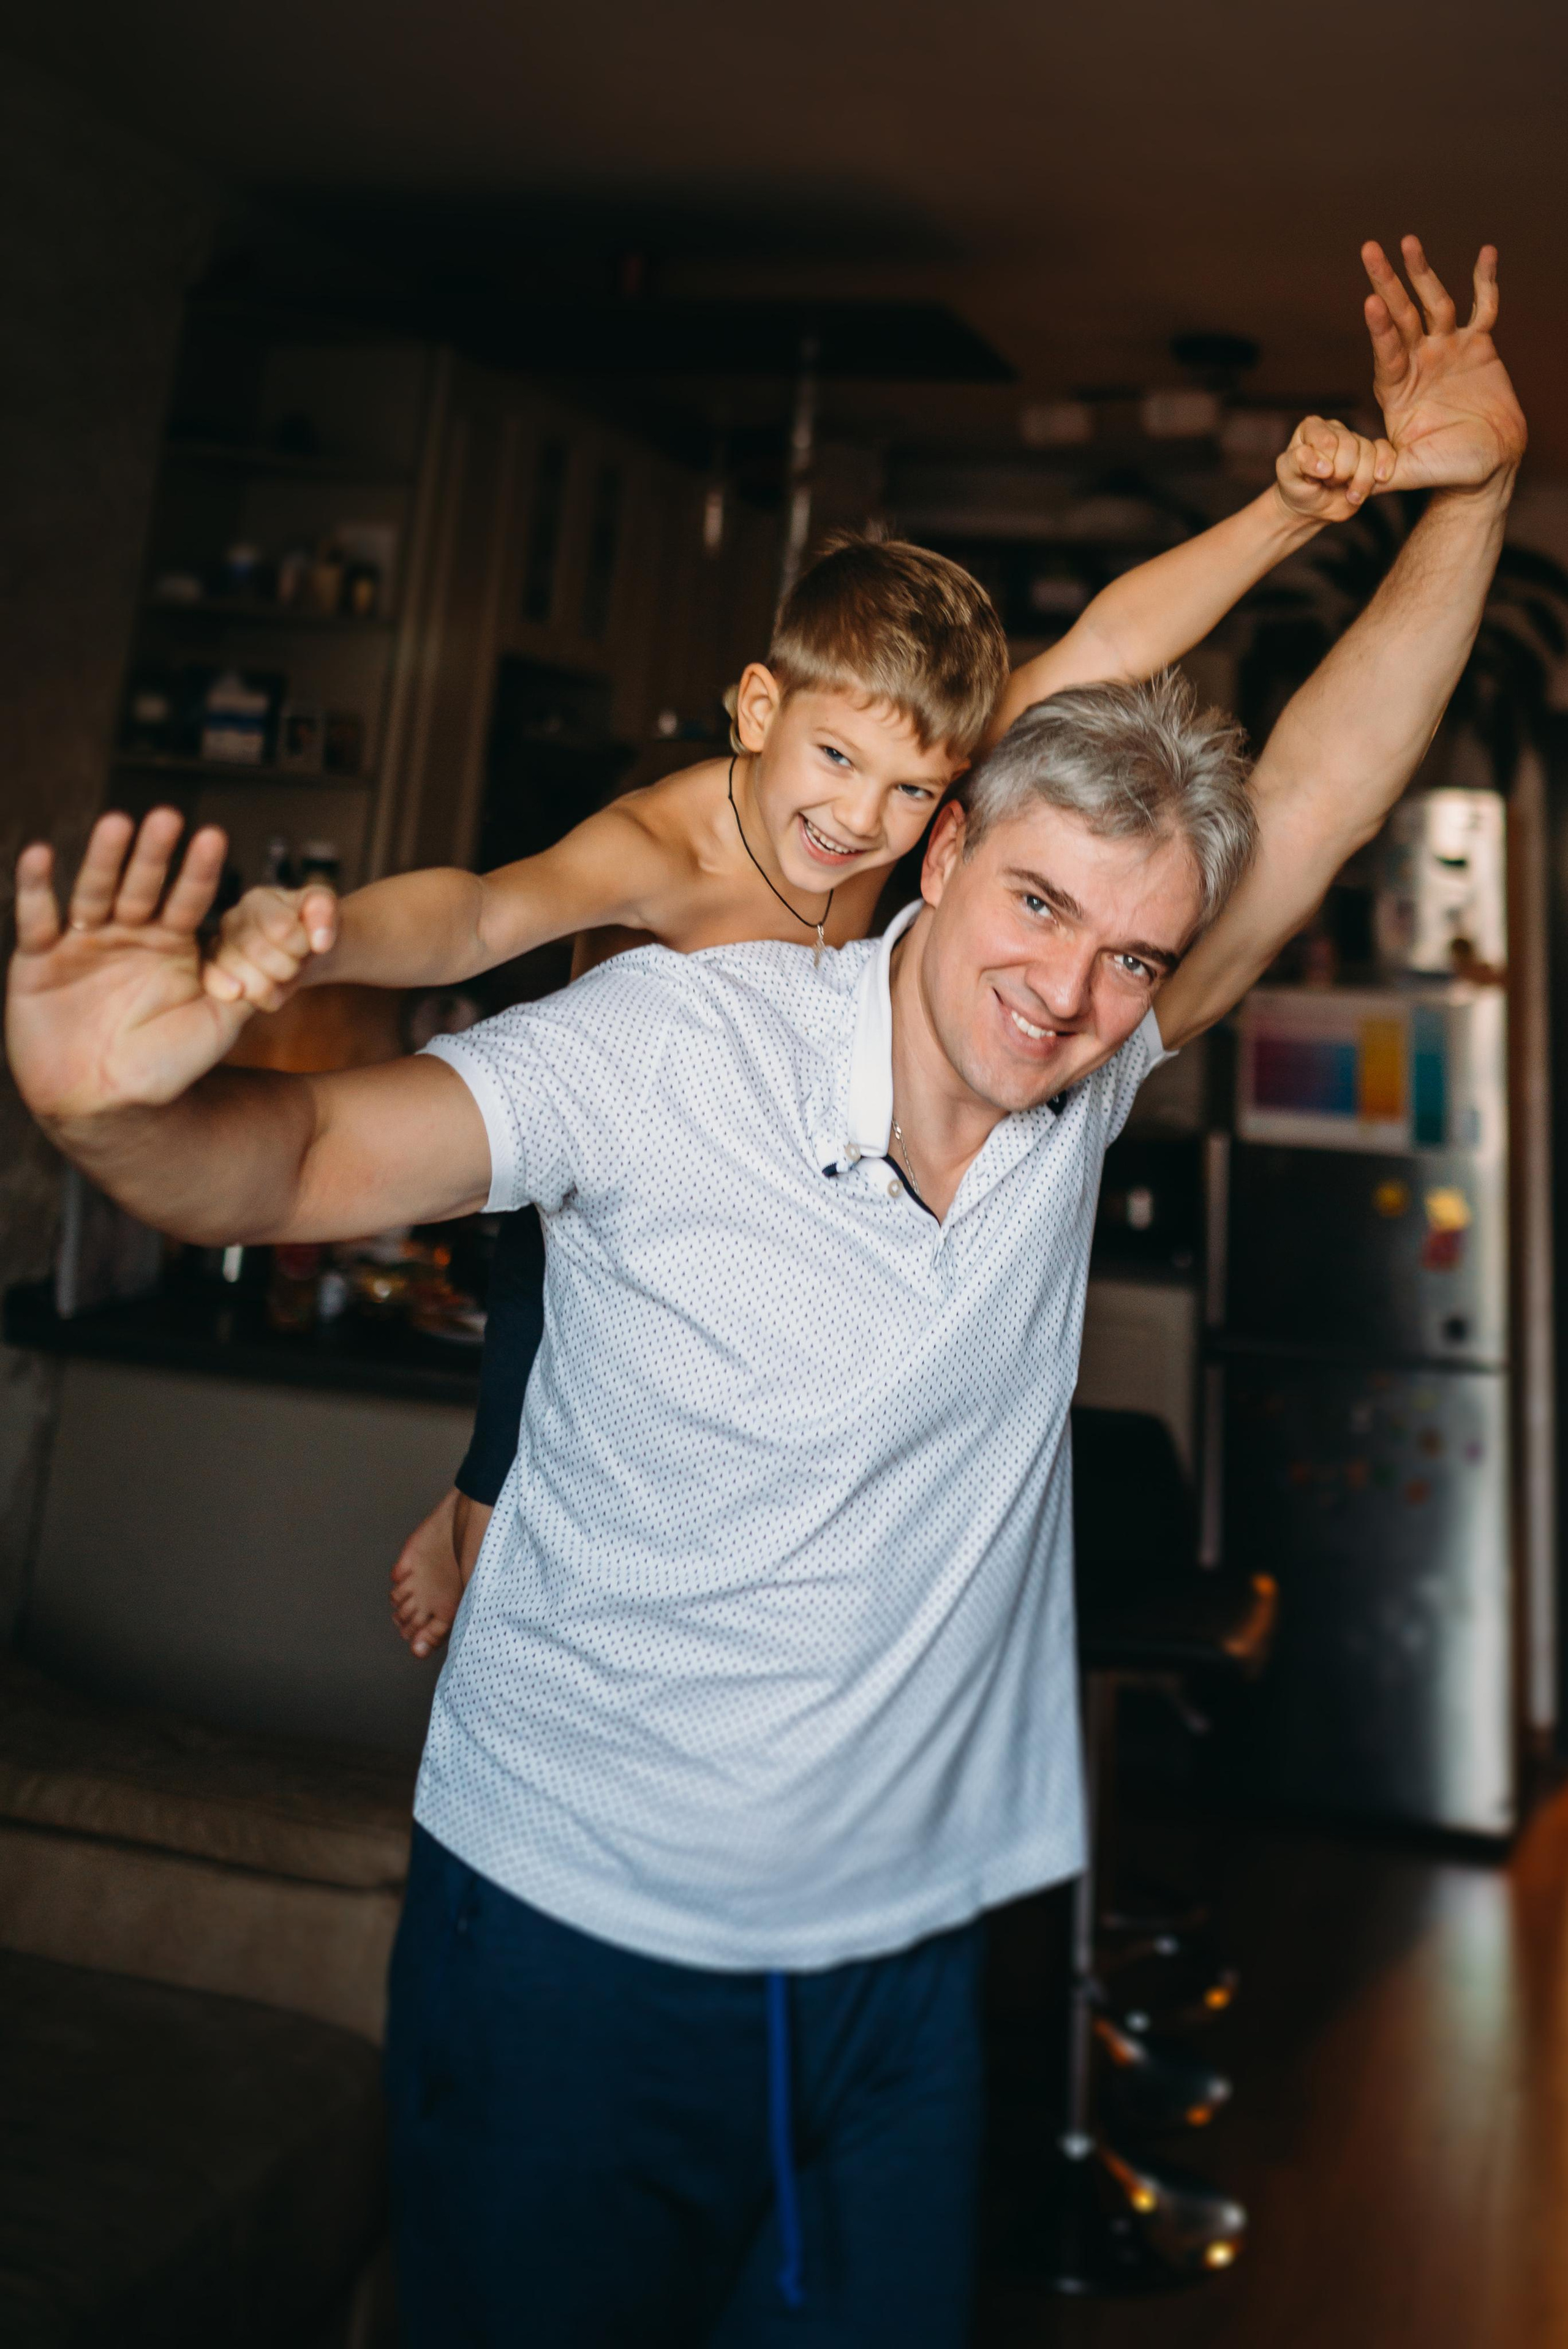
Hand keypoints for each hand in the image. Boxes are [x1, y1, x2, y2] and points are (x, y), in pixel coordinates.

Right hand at [7, 810, 249, 1122]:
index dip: (200, 872)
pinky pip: (37, 917)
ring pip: (94, 891)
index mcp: (171, 945)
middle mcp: (128, 935)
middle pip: (142, 886)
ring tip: (116, 823)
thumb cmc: (165, 1069)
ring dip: (104, 858)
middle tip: (168, 816)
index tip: (216, 837)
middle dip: (155, 855)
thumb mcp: (217, 1025)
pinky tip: (40, 854)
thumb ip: (247, 986)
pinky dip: (35, 887)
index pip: (189, 900)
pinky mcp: (38, 957)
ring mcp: (83, 943)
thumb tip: (290, 955)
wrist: (104, 1103)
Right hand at [205, 881, 338, 1009]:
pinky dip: (267, 997)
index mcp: (257, 901)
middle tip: (297, 960)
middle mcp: (231, 923)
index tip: (307, 943)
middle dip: (289, 964)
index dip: (301, 943)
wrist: (300, 948)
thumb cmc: (308, 923)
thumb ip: (323, 909)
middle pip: (259, 954)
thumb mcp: (323, 905)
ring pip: (248, 980)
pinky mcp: (220, 979)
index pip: (280, 927)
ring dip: (277, 982)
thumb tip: (320, 942)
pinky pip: (243, 997)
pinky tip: (275, 988)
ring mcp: (220, 951)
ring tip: (285, 971)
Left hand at [390, 1488, 464, 1660]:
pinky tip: (409, 1573)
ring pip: (398, 1605)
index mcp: (449, 1610)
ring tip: (414, 1591)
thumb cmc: (475, 1555)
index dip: (419, 1641)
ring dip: (400, 1603)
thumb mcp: (465, 1596)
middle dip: (408, 1624)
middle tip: (417, 1613)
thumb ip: (442, 1626)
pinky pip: (395, 1580)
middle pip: (408, 1624)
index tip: (417, 1642)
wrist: (469, 1515)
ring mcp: (419, 1581)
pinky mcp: (409, 1562)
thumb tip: (418, 1652)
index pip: (426, 1638)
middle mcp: (432, 1599)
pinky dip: (399, 1580)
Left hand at [1274, 416, 1395, 522]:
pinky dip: (1383, 469)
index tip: (1312, 478)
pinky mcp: (1372, 455)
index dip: (1324, 466)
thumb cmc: (1296, 486)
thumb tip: (1324, 465)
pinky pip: (1386, 452)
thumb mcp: (1286, 475)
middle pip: (1351, 447)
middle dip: (1340, 474)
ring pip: (1369, 453)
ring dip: (1360, 480)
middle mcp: (1335, 429)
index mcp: (1312, 427)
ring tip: (1347, 492)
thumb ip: (1297, 462)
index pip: (1328, 441)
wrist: (1311, 507)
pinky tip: (1377, 480)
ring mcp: (1355, 441)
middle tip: (1328, 484)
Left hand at [1362, 236, 1526, 491]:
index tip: (1370, 302)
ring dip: (1422, 272)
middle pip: (1401, 315)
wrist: (1486, 465)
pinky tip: (1486, 252)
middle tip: (1368, 250)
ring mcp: (1447, 349)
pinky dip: (1486, 280)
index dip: (1380, 328)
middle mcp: (1418, 361)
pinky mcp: (1479, 344)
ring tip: (1407, 240)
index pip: (1386, 351)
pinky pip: (1484, 306)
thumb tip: (1355, 483)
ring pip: (1435, 302)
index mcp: (1397, 388)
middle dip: (1386, 282)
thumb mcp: (1411, 471)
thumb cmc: (1447, 470)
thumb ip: (1384, 471)